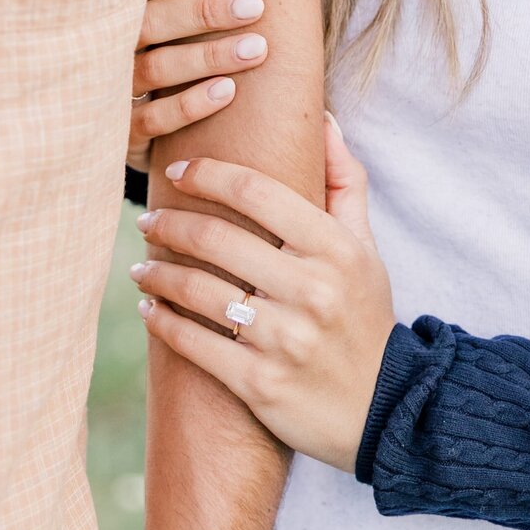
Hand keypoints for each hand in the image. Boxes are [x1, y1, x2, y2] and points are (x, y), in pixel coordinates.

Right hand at [129, 0, 268, 172]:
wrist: (139, 143)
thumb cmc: (166, 71)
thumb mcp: (162, 35)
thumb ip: (183, 5)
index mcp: (118, 22)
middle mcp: (109, 54)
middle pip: (148, 25)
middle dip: (200, 12)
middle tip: (252, 5)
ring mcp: (112, 95)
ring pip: (155, 69)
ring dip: (207, 56)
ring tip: (256, 48)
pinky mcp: (124, 135)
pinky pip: (154, 119)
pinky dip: (190, 104)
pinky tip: (227, 91)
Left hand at [130, 117, 396, 471]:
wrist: (385, 407)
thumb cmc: (364, 316)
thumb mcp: (365, 249)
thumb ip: (344, 182)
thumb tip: (323, 121)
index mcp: (334, 249)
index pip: (257, 191)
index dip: (208, 174)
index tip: (178, 171)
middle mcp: (310, 290)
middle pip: (217, 238)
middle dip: (170, 223)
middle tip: (147, 219)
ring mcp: (284, 339)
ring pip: (197, 290)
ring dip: (158, 272)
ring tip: (143, 265)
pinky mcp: (259, 383)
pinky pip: (193, 344)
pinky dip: (162, 322)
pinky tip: (150, 308)